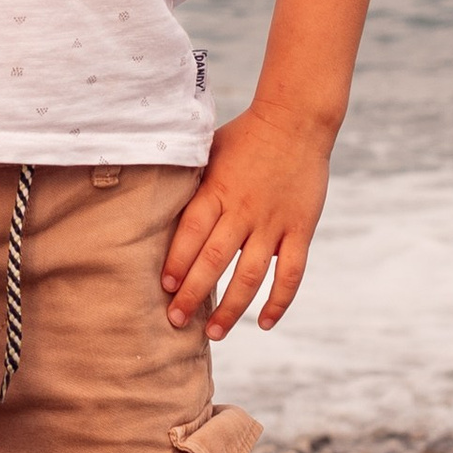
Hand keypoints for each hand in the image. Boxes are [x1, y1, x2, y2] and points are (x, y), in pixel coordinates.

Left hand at [164, 106, 331, 340]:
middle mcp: (245, 210)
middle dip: (193, 294)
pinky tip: (264, 323)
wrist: (297, 119)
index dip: (177, 262)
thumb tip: (152, 203)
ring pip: (251, 275)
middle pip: (215, 260)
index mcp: (218, 190)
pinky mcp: (301, 230)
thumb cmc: (245, 135)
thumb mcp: (208, 151)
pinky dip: (279, 302)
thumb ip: (188, 181)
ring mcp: (275, 223)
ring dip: (232, 308)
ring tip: (214, 332)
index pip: (192, 232)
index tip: (164, 287)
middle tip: (176, 321)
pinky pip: (291, 273)